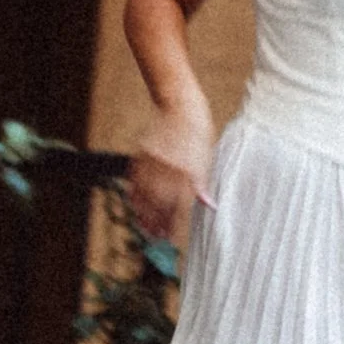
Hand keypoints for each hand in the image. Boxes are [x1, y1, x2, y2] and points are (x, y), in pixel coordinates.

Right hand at [128, 117, 216, 250]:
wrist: (181, 105)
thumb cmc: (199, 132)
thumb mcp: (207, 159)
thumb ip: (203, 184)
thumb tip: (209, 206)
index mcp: (188, 171)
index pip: (178, 205)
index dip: (172, 223)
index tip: (169, 237)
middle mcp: (170, 168)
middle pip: (159, 203)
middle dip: (156, 223)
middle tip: (154, 238)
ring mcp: (153, 160)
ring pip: (144, 193)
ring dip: (143, 212)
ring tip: (143, 227)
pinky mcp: (142, 152)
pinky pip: (135, 178)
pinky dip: (134, 193)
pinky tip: (135, 204)